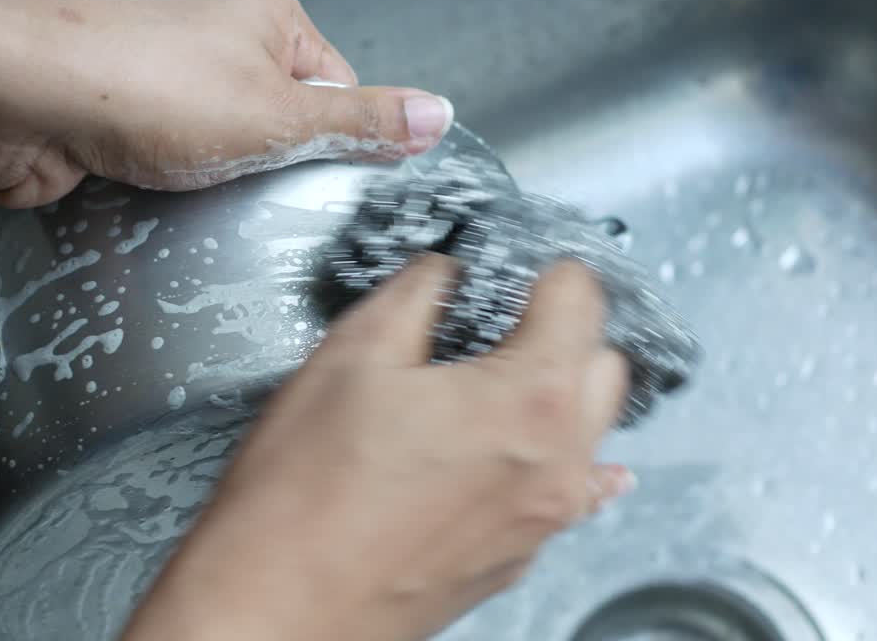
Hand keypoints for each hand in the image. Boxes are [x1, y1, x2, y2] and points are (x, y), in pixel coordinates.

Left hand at [0, 0, 454, 206]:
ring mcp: (167, 77)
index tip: (327, 182)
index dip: (336, 144)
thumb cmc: (144, 86)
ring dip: (218, 181)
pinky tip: (163, 197)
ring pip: (225, 149)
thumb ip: (361, 122)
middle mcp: (219, 39)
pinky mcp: (125, 117)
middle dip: (272, 168)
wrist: (18, 99)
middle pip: (281, 124)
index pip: (338, 92)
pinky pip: (174, 163)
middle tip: (258, 192)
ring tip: (200, 190)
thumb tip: (438, 115)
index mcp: (271, 19)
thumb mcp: (278, 115)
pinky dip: (173, 187)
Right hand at [122, 256, 634, 640]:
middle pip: (603, 366)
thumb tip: (443, 275)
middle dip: (562, 330)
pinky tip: (518, 452)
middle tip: (501, 318)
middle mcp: (556, 464)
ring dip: (558, 394)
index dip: (544, 270)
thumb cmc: (302, 500)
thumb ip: (414, 296)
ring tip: (490, 383)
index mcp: (527, 398)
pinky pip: (568, 494)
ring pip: (590, 432)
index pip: (581, 298)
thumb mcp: (348, 358)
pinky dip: (555, 461)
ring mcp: (542, 520)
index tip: (514, 271)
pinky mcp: (516, 557)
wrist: (273, 612)